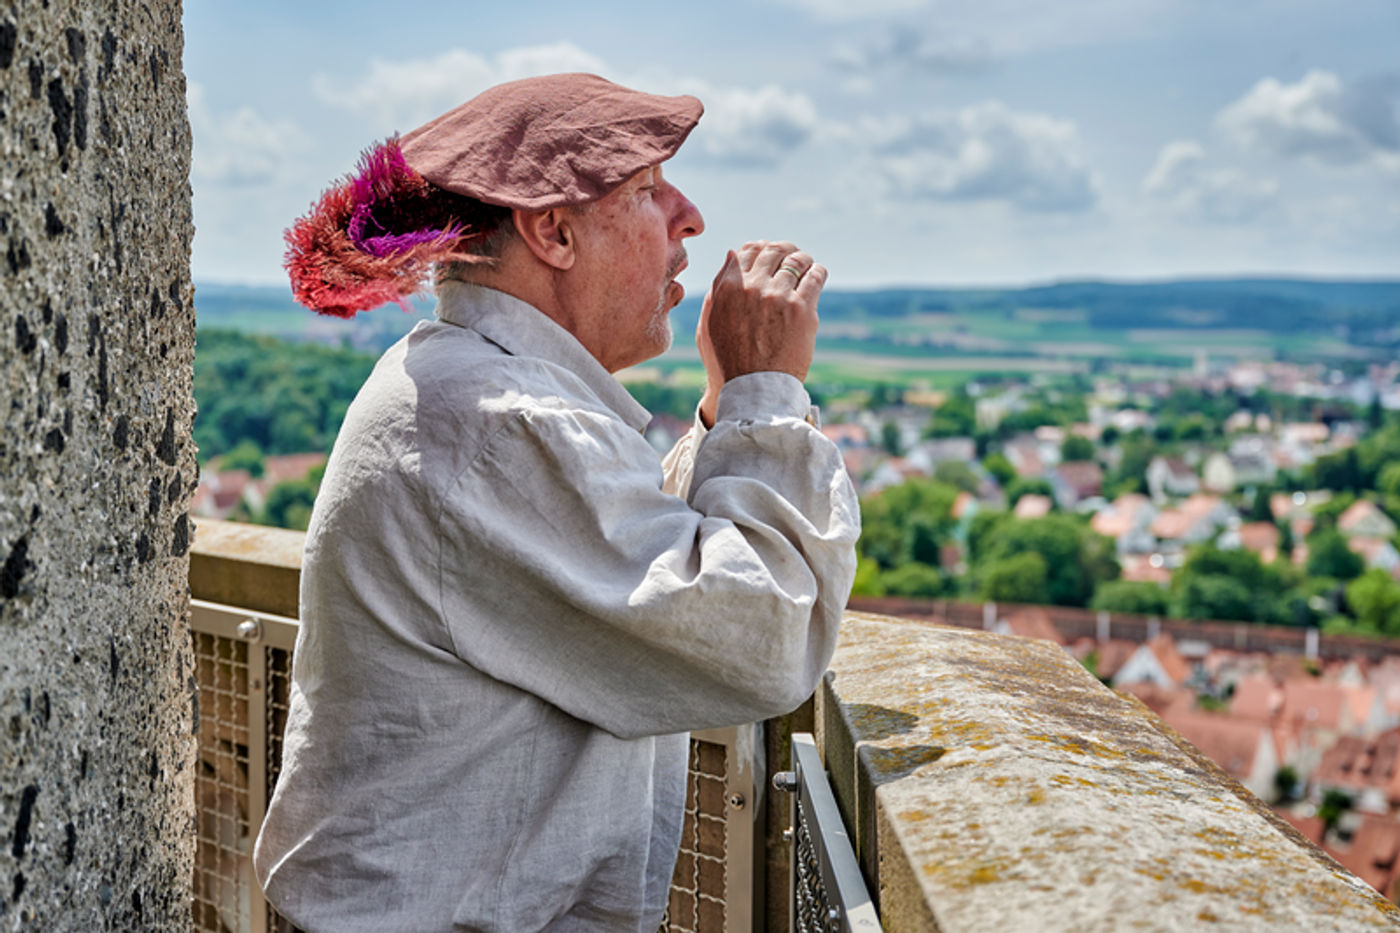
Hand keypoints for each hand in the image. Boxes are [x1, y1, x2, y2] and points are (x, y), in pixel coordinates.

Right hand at [697, 240, 826, 423]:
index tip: (770, 254)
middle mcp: (751, 287)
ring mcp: (777, 296)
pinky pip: (815, 276)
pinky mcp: (801, 309)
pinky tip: (817, 276)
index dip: (762, 248)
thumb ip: (719, 286)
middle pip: (774, 251)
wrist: (752, 389)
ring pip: (797, 260)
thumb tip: (731, 254)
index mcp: (727, 287)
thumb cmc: (728, 360)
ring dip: (804, 260)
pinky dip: (818, 272)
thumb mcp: (710, 321)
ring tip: (807, 266)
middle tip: (793, 257)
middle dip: (785, 251)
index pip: (749, 250)